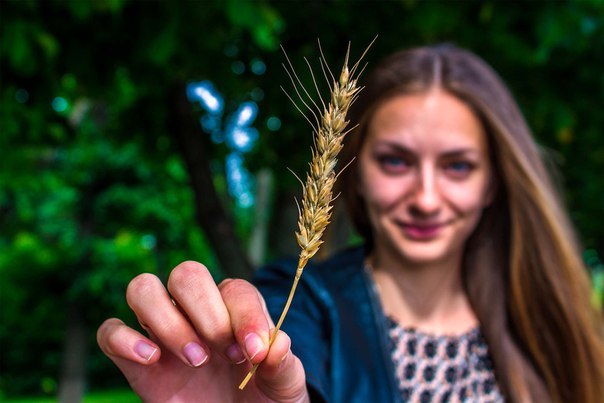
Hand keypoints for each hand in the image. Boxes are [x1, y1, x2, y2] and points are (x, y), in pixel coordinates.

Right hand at [97, 261, 308, 402]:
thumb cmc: (263, 399)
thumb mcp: (284, 388)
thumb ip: (284, 366)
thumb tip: (275, 343)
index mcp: (235, 309)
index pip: (235, 289)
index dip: (245, 315)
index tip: (254, 352)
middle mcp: (196, 311)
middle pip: (186, 274)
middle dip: (205, 311)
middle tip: (222, 352)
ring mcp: (163, 332)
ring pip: (143, 288)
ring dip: (166, 319)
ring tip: (194, 358)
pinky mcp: (136, 361)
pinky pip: (110, 331)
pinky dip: (123, 339)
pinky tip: (152, 358)